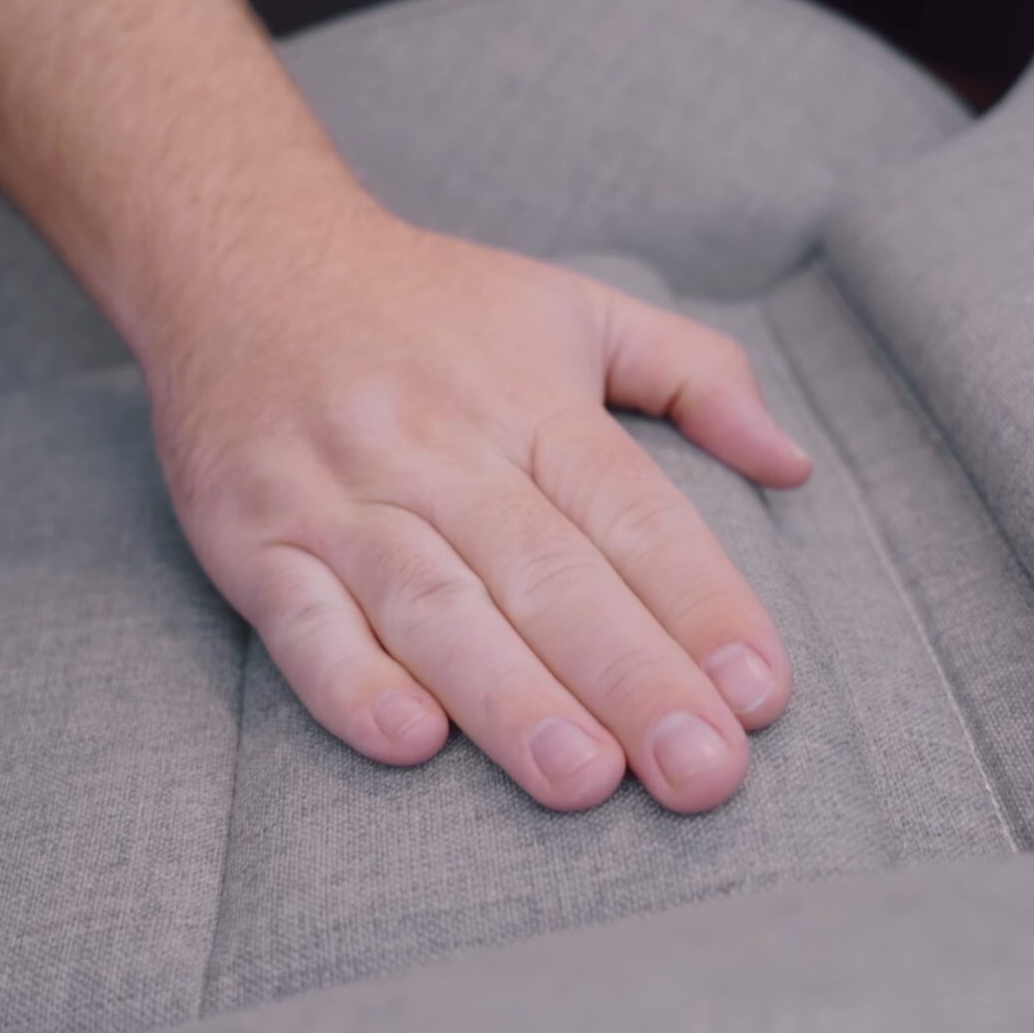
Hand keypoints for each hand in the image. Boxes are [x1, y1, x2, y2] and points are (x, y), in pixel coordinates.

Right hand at [143, 206, 812, 812]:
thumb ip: (694, 374)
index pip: (633, 515)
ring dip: (510, 698)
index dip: (701, 604)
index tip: (760, 694)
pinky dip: (351, 681)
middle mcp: (441, 449)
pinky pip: (301, 620)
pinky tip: (410, 741)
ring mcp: (340, 496)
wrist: (238, 250)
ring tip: (583, 782)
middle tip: (702, 774)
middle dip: (631, 679)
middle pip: (549, 575)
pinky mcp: (253, 538)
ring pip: (434, 606)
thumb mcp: (572, 306)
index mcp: (531, 401)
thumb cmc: (426, 303)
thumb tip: (795, 464)